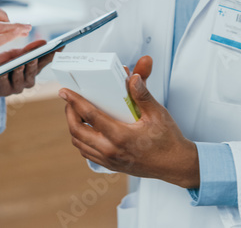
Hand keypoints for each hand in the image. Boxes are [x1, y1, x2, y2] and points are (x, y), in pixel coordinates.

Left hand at [0, 40, 60, 99]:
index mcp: (32, 68)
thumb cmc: (1, 65)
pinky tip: (2, 74)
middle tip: (34, 57)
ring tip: (19, 65)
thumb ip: (27, 50)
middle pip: (33, 71)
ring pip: (20, 79)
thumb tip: (44, 42)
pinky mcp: (4, 92)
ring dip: (20, 72)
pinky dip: (4, 78)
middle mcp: (28, 79)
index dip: (53, 54)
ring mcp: (17, 87)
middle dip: (34, 64)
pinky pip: (5, 85)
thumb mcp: (13, 54)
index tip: (61, 45)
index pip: (45, 60)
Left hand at [59, 56, 200, 188]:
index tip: (65, 91)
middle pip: (77, 131)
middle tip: (70, 100)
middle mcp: (111, 151)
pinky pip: (87, 153)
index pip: (90, 116)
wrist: (176, 165)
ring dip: (73, 127)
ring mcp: (109, 160)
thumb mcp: (157, 113)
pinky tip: (87, 129)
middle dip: (69, 113)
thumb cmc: (168, 139)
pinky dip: (81, 140)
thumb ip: (142, 94)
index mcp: (121, 136)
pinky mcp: (111, 166)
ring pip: (79, 144)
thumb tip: (132, 76)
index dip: (74, 101)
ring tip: (76, 112)